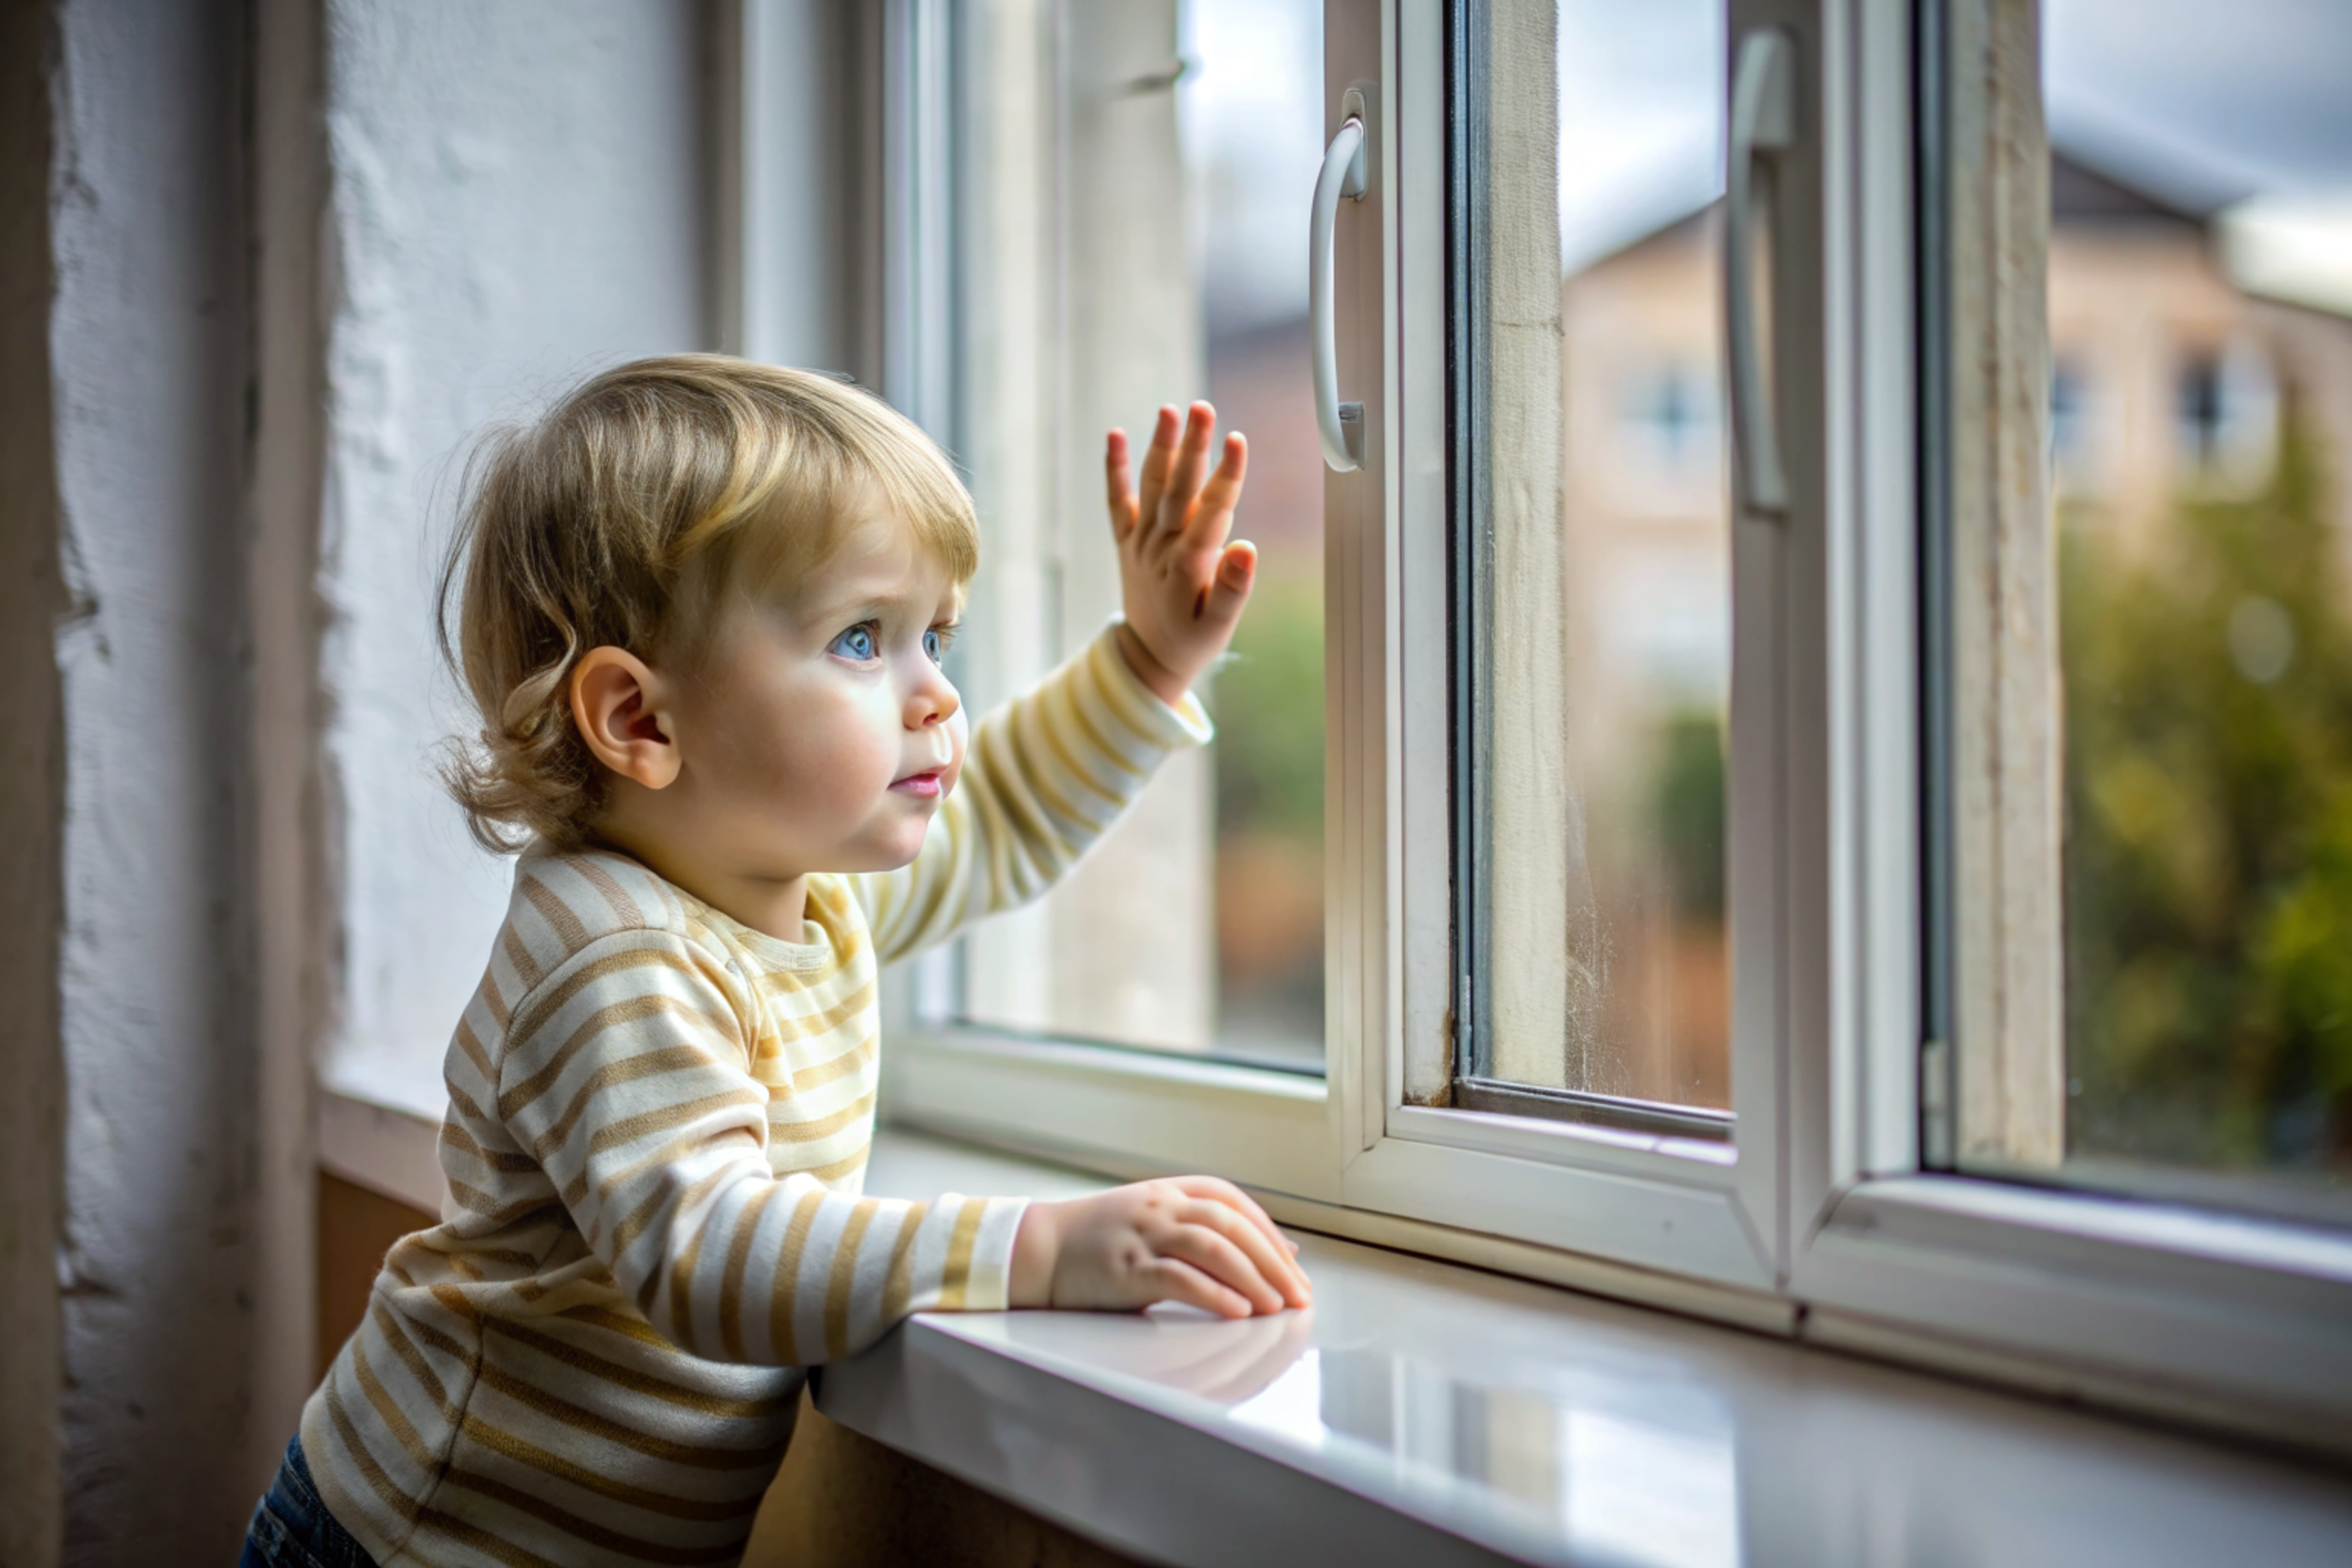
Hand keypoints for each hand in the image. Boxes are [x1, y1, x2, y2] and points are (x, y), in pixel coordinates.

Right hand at [1008, 1175, 1310, 1317]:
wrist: (1036, 1250)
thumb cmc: (1097, 1242)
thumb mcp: (1151, 1224)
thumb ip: (1200, 1233)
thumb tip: (1269, 1254)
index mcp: (1167, 1191)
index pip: (1231, 1200)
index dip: (1267, 1230)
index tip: (1293, 1263)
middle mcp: (1159, 1206)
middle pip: (1231, 1224)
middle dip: (1272, 1260)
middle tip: (1299, 1293)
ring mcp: (1143, 1234)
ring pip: (1212, 1246)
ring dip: (1252, 1276)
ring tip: (1277, 1305)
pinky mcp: (1126, 1268)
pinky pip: (1179, 1277)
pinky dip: (1214, 1294)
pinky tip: (1237, 1310)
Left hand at [1105, 402, 1256, 705]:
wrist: (1148, 657)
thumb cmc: (1192, 640)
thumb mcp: (1218, 626)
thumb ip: (1232, 589)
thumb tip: (1247, 548)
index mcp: (1189, 566)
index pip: (1212, 512)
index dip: (1226, 475)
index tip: (1236, 439)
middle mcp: (1161, 547)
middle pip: (1179, 490)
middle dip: (1192, 448)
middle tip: (1203, 408)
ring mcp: (1140, 541)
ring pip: (1151, 487)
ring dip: (1160, 447)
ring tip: (1169, 409)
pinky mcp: (1126, 540)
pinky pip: (1117, 501)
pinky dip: (1115, 469)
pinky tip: (1116, 435)